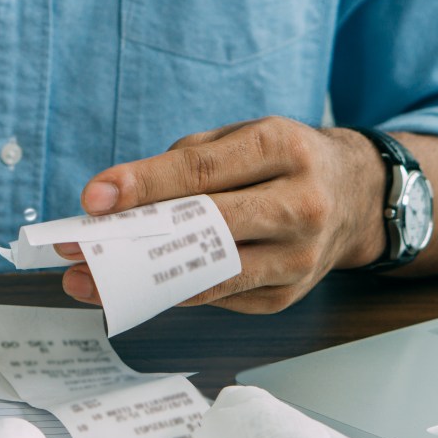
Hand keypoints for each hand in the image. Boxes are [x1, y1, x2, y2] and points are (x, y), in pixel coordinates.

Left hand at [57, 116, 387, 313]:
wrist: (357, 197)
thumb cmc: (282, 162)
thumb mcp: (241, 138)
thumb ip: (181, 163)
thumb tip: (114, 203)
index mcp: (284, 149)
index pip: (202, 171)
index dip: (144, 185)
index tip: (93, 199)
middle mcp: (299, 205)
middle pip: (205, 229)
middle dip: (134, 241)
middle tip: (80, 250)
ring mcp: (298, 258)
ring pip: (209, 277)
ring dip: (142, 282)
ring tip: (91, 282)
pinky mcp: (286, 296)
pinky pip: (217, 299)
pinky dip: (172, 293)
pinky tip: (135, 289)